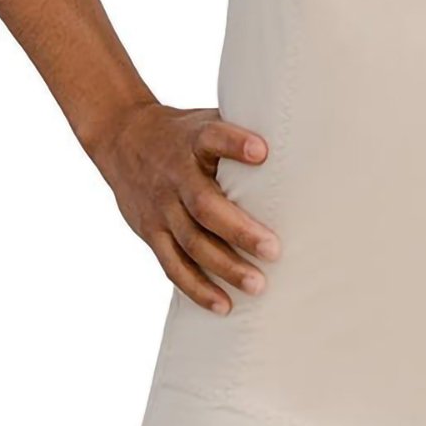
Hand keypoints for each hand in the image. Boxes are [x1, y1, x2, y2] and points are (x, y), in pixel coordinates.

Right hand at [87, 102, 281, 314]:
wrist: (122, 139)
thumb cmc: (183, 134)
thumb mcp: (206, 121)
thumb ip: (240, 135)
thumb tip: (302, 141)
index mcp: (193, 142)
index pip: (213, 138)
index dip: (235, 143)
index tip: (262, 152)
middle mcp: (175, 176)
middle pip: (204, 205)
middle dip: (239, 230)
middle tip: (274, 250)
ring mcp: (161, 207)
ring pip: (191, 242)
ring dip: (224, 267)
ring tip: (257, 285)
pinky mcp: (151, 232)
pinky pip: (173, 264)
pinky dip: (197, 287)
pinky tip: (223, 304)